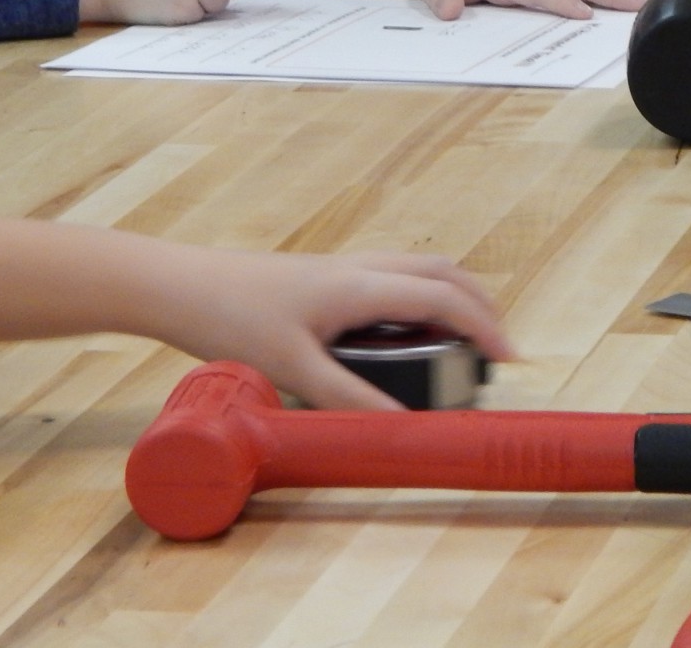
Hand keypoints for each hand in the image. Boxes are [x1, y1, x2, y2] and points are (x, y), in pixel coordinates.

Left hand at [147, 247, 514, 410]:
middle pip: (442, 271)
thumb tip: (404, 424)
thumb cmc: (232, 320)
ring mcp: (341, 268)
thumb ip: (349, 398)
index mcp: (360, 285)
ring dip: (449, 297)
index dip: (484, 326)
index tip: (510, 360)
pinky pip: (390, 277)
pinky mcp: (323, 276)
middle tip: (495, 347)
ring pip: (416, 270)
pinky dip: (417, 298)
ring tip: (460, 342)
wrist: (181, 285)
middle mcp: (358, 267)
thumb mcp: (293, 370)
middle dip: (479, 304)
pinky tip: (402, 334)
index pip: (444, 298)